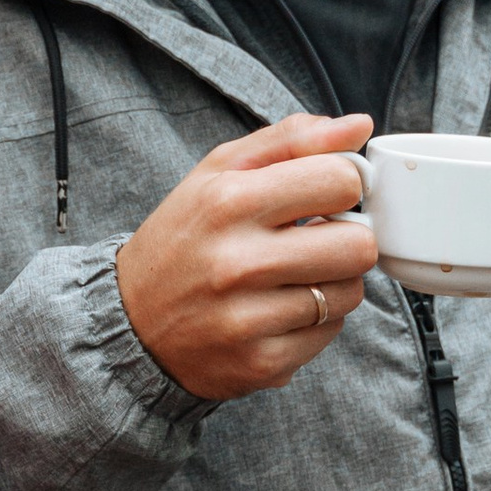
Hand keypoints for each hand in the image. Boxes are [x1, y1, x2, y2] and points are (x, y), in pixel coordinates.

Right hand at [115, 112, 378, 401]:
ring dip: (332, 281)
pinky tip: (278, 310)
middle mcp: (237, 262)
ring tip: (291, 276)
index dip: (343, 185)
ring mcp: (249, 319)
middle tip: (318, 239)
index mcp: (228, 201)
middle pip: (359, 244)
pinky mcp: (261, 362)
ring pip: (351, 292)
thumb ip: (290, 141)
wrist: (130, 324)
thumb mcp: (218, 172)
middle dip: (348, 237)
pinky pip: (330, 332)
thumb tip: (359, 127)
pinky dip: (315, 320)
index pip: (340, 180)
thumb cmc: (184, 239)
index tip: (324, 195)